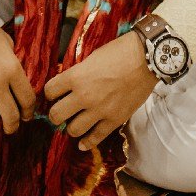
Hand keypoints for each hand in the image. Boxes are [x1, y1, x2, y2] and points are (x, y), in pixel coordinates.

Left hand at [45, 32, 156, 152]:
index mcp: (76, 76)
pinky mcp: (113, 120)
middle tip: (61, 110)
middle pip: (56, 115)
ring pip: (72, 130)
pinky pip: (95, 138)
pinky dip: (86, 143)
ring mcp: (99, 110)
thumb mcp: (92, 57)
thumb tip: (67, 84)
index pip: (49, 91)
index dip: (50, 92)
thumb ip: (78, 73)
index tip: (54, 93)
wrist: (146, 59)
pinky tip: (82, 143)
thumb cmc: (118, 52)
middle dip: (56, 113)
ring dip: (71, 126)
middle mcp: (84, 96)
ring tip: (75, 121)